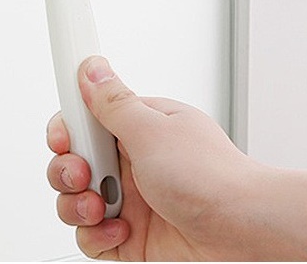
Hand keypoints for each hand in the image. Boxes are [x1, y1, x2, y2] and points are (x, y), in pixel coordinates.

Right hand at [46, 56, 259, 260]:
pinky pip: (90, 235)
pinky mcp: (129, 236)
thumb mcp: (153, 130)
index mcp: (139, 128)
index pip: (86, 121)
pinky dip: (96, 235)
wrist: (243, 232)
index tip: (63, 138)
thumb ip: (113, 103)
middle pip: (73, 161)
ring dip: (78, 205)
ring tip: (101, 206)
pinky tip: (120, 230)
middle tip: (85, 174)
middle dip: (68, 169)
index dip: (68, 130)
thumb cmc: (212, 178)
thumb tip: (91, 70)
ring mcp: (130, 201)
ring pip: (75, 200)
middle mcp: (132, 163)